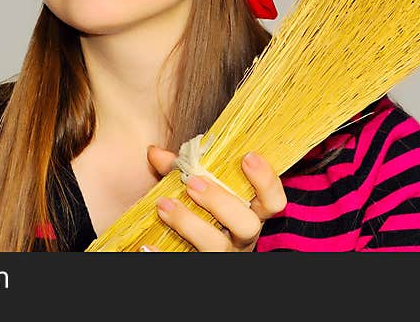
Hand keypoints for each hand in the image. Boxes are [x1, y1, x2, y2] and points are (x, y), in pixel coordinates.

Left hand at [142, 145, 286, 251]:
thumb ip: (179, 170)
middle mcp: (241, 238)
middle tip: (192, 183)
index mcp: (248, 214)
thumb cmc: (198, 214)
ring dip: (188, 224)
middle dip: (220, 201)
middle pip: (247, 224)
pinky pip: (185, 265)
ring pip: (216, 247)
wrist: (189, 251)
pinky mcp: (202, 267)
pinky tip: (146, 245)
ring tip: (163, 205)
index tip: (247, 157)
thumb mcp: (195, 191)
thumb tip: (154, 151)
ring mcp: (223, 257)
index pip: (273, 201)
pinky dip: (163, 255)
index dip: (266, 181)